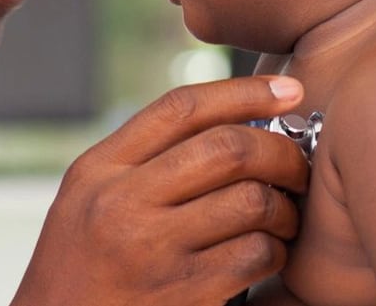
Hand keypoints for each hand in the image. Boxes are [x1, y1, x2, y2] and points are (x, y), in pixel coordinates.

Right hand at [13, 77, 311, 305]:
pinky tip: (268, 255)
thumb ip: (138, 162)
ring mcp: (152, 250)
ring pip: (251, 201)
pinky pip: (254, 255)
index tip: (289, 90)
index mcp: (98, 170)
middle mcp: (121, 202)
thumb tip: (224, 122)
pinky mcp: (184, 294)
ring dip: (284, 208)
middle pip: (226, 148)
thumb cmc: (78, 271)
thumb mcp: (85, 202)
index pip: (181, 109)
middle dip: (281, 152)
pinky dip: (275, 251)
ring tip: (284, 217)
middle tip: (297, 166)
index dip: (244, 92)